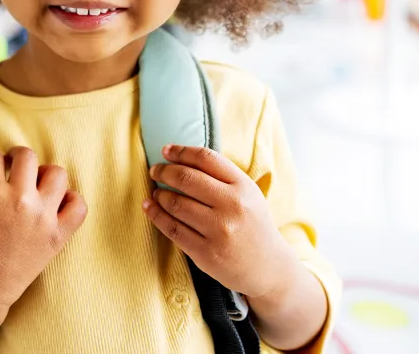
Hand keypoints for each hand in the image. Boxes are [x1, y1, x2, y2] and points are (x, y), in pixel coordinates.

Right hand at [0, 147, 87, 313]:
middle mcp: (19, 199)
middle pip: (27, 156)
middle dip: (18, 157)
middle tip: (16, 167)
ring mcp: (42, 216)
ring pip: (57, 174)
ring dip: (46, 175)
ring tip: (39, 185)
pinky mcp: (58, 234)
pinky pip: (78, 206)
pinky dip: (72, 201)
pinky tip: (58, 204)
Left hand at [142, 145, 295, 299]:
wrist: (269, 269)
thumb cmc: (252, 224)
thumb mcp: (247, 195)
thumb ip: (221, 177)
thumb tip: (181, 159)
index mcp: (243, 187)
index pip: (206, 159)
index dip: (181, 151)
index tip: (166, 150)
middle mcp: (233, 206)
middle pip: (186, 178)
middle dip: (164, 171)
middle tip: (155, 171)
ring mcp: (219, 231)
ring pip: (176, 204)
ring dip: (159, 194)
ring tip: (156, 192)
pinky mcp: (206, 253)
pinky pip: (172, 229)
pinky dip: (156, 215)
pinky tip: (150, 208)